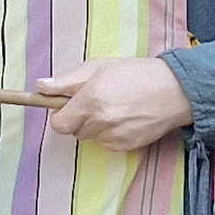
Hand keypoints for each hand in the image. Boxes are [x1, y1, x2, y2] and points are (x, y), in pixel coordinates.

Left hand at [36, 56, 196, 151]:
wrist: (174, 90)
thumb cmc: (136, 73)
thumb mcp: (99, 67)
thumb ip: (66, 80)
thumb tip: (40, 87)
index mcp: (90, 100)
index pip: (58, 123)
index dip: (60, 115)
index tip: (68, 106)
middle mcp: (100, 121)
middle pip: (74, 131)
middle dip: (80, 118)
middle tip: (97, 101)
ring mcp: (114, 137)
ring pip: (91, 137)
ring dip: (96, 126)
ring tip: (116, 107)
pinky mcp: (126, 147)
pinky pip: (107, 144)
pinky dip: (111, 133)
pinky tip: (126, 118)